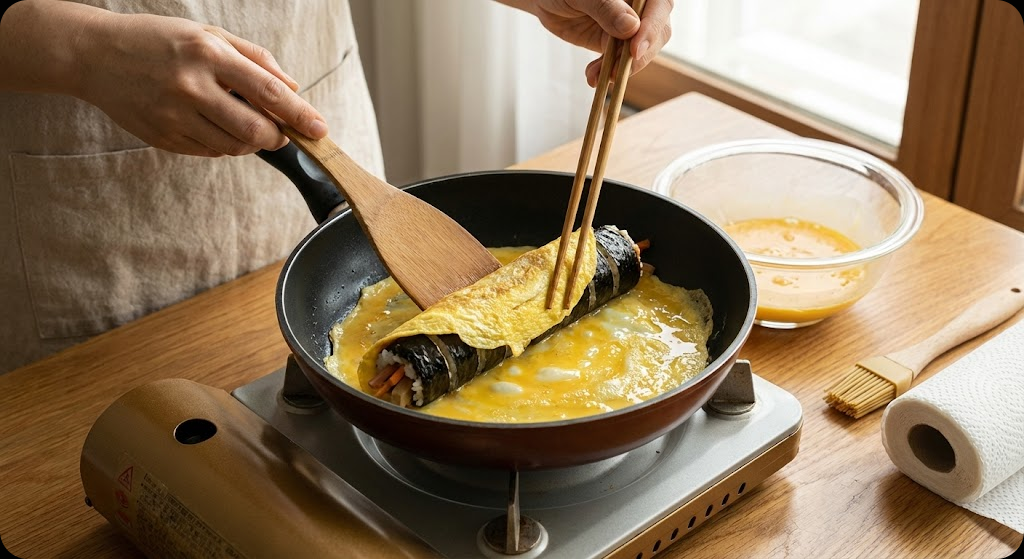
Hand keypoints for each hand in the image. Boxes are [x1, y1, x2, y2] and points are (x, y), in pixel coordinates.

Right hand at [72, 11, 326, 156]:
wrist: (96, 56)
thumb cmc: (160, 41)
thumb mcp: (209, 34)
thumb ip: (255, 59)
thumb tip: (293, 87)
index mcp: (208, 54)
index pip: (268, 92)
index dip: (300, 115)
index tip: (320, 130)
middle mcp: (191, 86)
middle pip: (255, 131)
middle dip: (276, 136)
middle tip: (279, 130)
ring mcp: (174, 115)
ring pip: (234, 147)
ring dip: (249, 142)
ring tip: (239, 120)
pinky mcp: (163, 137)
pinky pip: (210, 152)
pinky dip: (222, 144)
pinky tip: (211, 123)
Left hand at [502, 0, 673, 85]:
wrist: (546, 0)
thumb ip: (606, 8)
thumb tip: (632, 27)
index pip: (659, 7)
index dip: (652, 29)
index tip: (635, 50)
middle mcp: (640, 7)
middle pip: (656, 33)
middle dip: (636, 57)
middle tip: (614, 72)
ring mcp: (631, 27)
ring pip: (639, 52)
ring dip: (618, 68)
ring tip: (594, 75)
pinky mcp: (618, 43)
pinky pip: (621, 62)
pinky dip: (607, 72)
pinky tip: (592, 76)